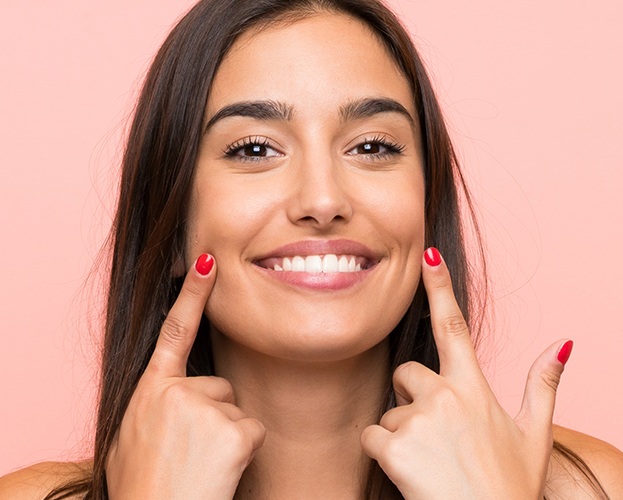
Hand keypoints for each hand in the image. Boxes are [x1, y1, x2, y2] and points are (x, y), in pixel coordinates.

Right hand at [106, 254, 265, 498]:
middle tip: (190, 453)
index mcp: (150, 390)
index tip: (206, 259)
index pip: (174, 330)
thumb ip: (153, 405)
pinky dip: (243, 453)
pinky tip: (220, 472)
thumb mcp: (131, 437)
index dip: (191, 293)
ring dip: (226, 437)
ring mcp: (204, 409)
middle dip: (213, 417)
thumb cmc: (144, 486)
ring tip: (200, 465)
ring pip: (236, 410)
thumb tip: (170, 395)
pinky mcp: (233, 432)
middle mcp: (175, 391)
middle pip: (219, 387)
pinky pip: (253, 431)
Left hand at [361, 248, 571, 498]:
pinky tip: (409, 473)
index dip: (441, 288)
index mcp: (475, 388)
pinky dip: (382, 454)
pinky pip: (372, 436)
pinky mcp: (395, 445)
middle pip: (406, 373)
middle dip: (411, 397)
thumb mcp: (535, 435)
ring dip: (401, 434)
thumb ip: (543, 385)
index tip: (429, 257)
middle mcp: (446, 395)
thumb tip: (561, 344)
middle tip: (432, 433)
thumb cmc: (509, 488)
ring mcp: (420, 419)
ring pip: (389, 412)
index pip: (454, 327)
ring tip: (429, 462)